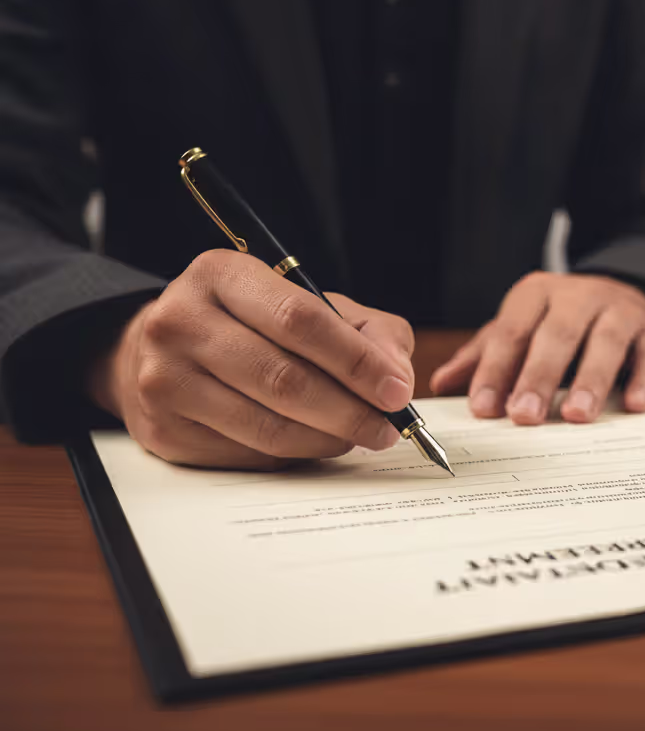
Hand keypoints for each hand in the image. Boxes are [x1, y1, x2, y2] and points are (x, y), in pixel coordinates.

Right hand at [88, 250, 416, 468]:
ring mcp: (165, 379)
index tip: (397, 392)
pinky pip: (248, 454)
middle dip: (350, 411)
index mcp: (222, 275)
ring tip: (357, 436)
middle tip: (387, 428)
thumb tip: (398, 379)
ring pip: (268, 426)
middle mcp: (182, 322)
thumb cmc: (250, 324)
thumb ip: (368, 332)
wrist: (160, 350)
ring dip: (327, 439)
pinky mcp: (164, 430)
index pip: (300, 320)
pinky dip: (294, 454)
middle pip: (284, 379)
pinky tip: (312, 442)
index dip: (356, 361)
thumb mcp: (308, 303)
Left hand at [430, 272, 644, 424]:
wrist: (624, 292)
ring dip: (591, 379)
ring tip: (577, 415)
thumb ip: (485, 355)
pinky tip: (634, 405)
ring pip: (606, 341)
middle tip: (525, 416)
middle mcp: (578, 296)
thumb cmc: (560, 320)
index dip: (496, 370)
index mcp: (536, 294)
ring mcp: (620, 311)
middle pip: (556, 335)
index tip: (483, 408)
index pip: (511, 332)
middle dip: (539, 377)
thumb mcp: (520, 328)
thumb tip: (442, 384)